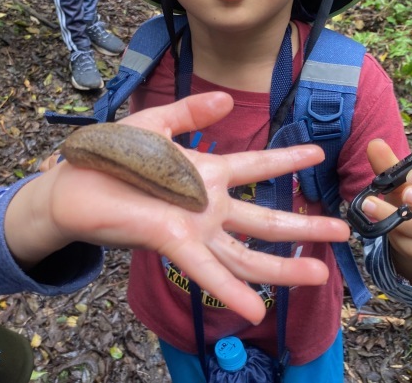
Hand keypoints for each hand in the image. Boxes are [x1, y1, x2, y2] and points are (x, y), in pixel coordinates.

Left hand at [6, 92, 349, 323]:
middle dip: (303, 225)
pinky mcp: (173, 242)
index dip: (286, 162)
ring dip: (283, 267)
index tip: (316, 154)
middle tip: (340, 229)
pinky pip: (207, 270)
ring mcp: (194, 228)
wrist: (70, 187)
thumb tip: (227, 100)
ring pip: (247, 253)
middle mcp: (207, 205)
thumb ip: (190, 113)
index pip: (254, 166)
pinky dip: (232, 292)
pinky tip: (257, 312)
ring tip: (321, 274)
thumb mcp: (154, 124)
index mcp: (205, 172)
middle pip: (264, 218)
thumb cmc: (110, 157)